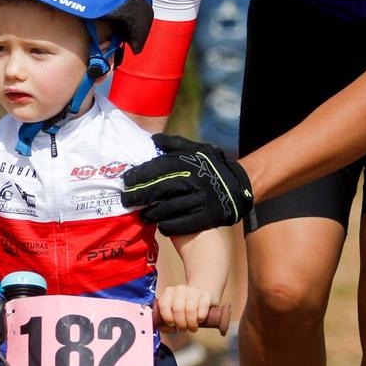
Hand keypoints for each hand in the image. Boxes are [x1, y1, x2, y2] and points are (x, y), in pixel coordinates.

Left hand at [120, 133, 253, 235]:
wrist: (240, 186)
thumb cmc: (213, 167)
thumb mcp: (198, 150)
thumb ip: (175, 145)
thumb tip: (153, 139)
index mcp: (189, 163)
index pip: (158, 168)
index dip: (139, 175)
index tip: (126, 180)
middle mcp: (194, 180)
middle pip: (159, 189)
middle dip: (138, 195)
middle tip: (125, 200)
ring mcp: (201, 200)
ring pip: (168, 208)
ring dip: (151, 213)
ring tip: (142, 215)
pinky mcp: (207, 217)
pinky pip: (182, 224)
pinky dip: (168, 226)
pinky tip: (160, 226)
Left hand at [155, 283, 212, 332]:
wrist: (201, 298)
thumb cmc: (184, 309)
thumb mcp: (172, 312)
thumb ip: (164, 322)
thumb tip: (169, 328)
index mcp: (168, 292)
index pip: (163, 305)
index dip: (167, 318)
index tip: (172, 325)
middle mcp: (180, 289)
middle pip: (178, 310)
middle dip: (181, 324)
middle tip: (184, 329)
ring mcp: (193, 290)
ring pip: (190, 310)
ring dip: (191, 324)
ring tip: (192, 328)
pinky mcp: (206, 294)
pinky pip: (202, 309)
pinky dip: (201, 318)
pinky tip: (200, 320)